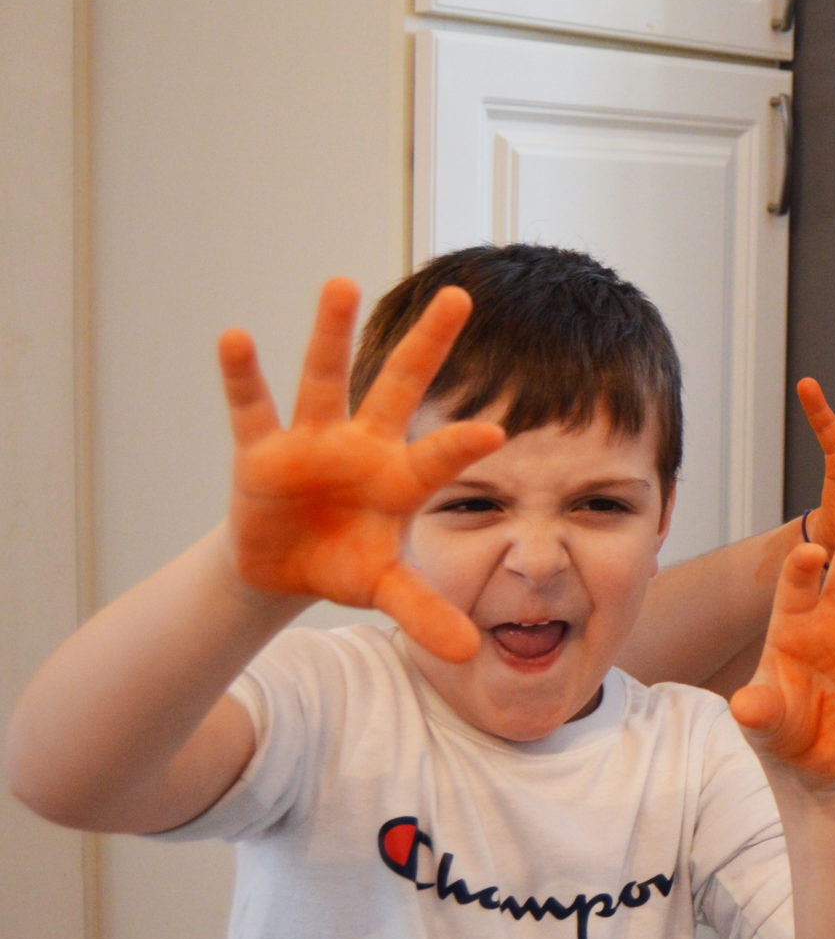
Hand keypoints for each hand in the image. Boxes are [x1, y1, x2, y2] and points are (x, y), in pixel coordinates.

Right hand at [219, 279, 504, 661]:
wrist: (283, 568)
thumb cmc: (346, 564)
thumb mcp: (384, 590)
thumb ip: (424, 614)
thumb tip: (470, 655)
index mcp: (401, 477)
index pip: (439, 458)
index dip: (461, 446)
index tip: (496, 431)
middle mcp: (363, 445)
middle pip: (400, 385)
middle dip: (428, 343)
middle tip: (460, 294)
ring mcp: (312, 441)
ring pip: (325, 377)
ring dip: (330, 332)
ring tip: (343, 283)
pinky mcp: (261, 450)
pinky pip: (252, 407)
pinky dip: (242, 376)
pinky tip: (234, 337)